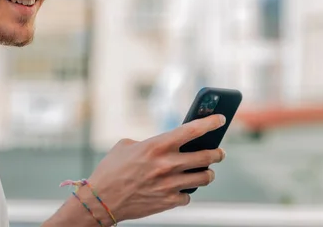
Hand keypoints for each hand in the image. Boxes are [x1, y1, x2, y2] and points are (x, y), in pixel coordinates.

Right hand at [87, 114, 225, 222]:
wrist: (101, 200)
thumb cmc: (111, 169)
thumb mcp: (126, 146)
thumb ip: (150, 143)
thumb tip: (167, 145)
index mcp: (157, 145)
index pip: (192, 130)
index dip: (210, 122)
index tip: (221, 119)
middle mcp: (167, 164)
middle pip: (206, 156)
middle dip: (217, 153)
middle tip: (219, 152)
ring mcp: (169, 184)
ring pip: (204, 178)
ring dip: (208, 173)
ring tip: (206, 171)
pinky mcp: (168, 202)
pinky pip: (188, 196)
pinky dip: (186, 192)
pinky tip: (181, 188)